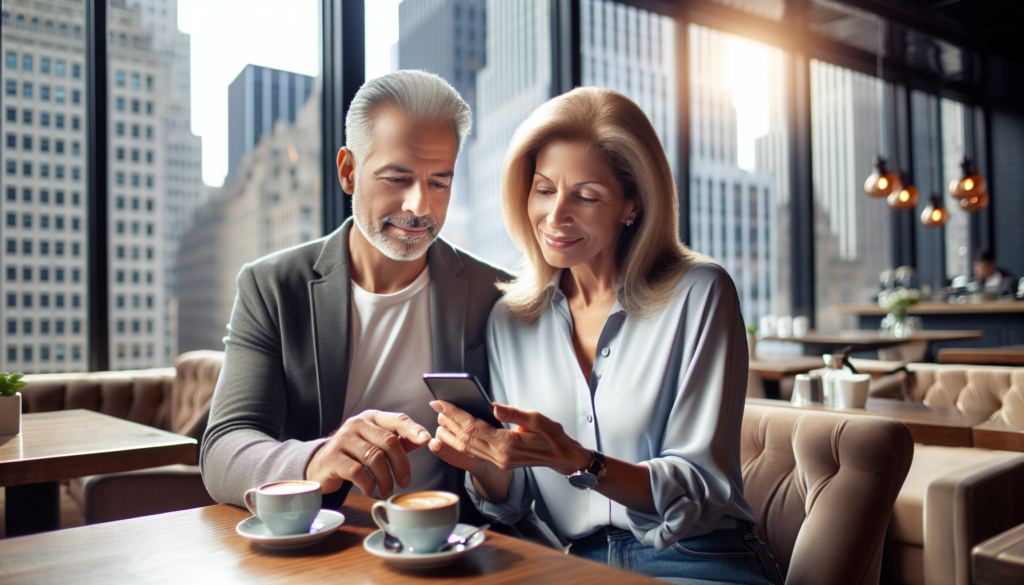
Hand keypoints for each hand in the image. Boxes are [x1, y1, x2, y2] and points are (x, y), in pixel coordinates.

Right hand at [306, 410, 431, 497]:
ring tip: (387, 490)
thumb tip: (421, 440)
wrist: (320, 465)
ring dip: (385, 479)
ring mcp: (343, 440)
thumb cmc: (353, 454)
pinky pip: (357, 472)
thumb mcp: (375, 444)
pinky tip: (370, 490)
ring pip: (375, 458)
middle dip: (401, 464)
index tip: (426, 440)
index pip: (397, 419)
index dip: (413, 430)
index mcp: (371, 418)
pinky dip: (368, 485)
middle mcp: (357, 424)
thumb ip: (397, 441)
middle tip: (405, 481)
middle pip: (389, 441)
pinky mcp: (333, 458)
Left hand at [429, 401, 591, 475]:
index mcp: (507, 444)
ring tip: (439, 419)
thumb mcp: (539, 420)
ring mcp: (498, 461)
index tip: (441, 401)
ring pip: (466, 448)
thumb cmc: (553, 437)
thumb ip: (514, 413)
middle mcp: (499, 456)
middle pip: (465, 438)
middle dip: (448, 421)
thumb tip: (492, 406)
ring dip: (450, 434)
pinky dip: (459, 444)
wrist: (563, 458)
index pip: (473, 427)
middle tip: (435, 405)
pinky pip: (473, 453)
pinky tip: (452, 435)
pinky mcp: (499, 462)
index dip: (454, 413)